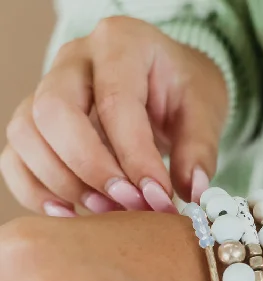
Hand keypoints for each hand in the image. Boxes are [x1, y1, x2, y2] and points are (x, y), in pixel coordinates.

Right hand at [0, 16, 227, 216]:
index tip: (157, 198)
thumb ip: (199, 150)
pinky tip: (71, 214)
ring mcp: (46, 90)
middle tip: (128, 205)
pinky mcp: (36, 125)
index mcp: (120, 44)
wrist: (167, 85)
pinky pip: (15, 158)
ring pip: (26, 134)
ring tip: (106, 212)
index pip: (116, 102)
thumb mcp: (204, 111)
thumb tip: (191, 192)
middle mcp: (74, 60)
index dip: (135, 158)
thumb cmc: (183, 93)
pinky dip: (34, 191)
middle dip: (90, 168)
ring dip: (62, 183)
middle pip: (54, 111)